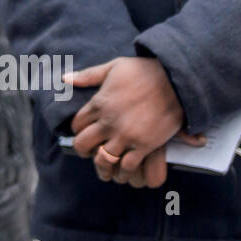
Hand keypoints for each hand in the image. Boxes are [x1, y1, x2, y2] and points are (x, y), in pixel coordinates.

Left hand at [66, 57, 197, 185]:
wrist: (176, 81)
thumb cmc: (145, 71)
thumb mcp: (113, 67)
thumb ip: (88, 76)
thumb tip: (65, 79)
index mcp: (99, 103)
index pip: (77, 124)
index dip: (78, 131)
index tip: (84, 134)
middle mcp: (109, 121)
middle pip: (83, 144)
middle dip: (83, 151)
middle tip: (88, 154)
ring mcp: (126, 135)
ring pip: (103, 159)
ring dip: (102, 167)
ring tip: (105, 171)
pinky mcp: (144, 145)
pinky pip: (127, 165)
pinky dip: (123, 172)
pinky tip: (123, 173)